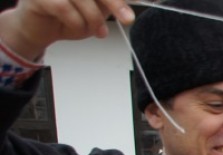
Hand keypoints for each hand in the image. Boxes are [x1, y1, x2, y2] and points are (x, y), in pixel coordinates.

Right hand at [0, 0, 133, 60]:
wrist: (41, 30)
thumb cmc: (70, 17)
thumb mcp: (97, 10)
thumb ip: (112, 3)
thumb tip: (129, 7)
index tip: (129, 12)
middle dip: (114, 3)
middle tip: (127, 19)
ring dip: (94, 19)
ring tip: (98, 32)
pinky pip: (64, 8)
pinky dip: (76, 22)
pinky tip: (76, 28)